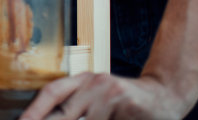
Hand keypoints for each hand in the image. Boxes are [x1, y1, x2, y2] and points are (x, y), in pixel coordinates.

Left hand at [19, 72, 185, 119]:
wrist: (162, 94)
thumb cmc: (121, 100)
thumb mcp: (95, 97)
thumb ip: (74, 108)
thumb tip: (45, 116)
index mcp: (81, 80)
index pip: (52, 92)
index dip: (34, 110)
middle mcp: (93, 83)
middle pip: (64, 112)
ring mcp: (110, 94)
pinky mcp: (128, 104)